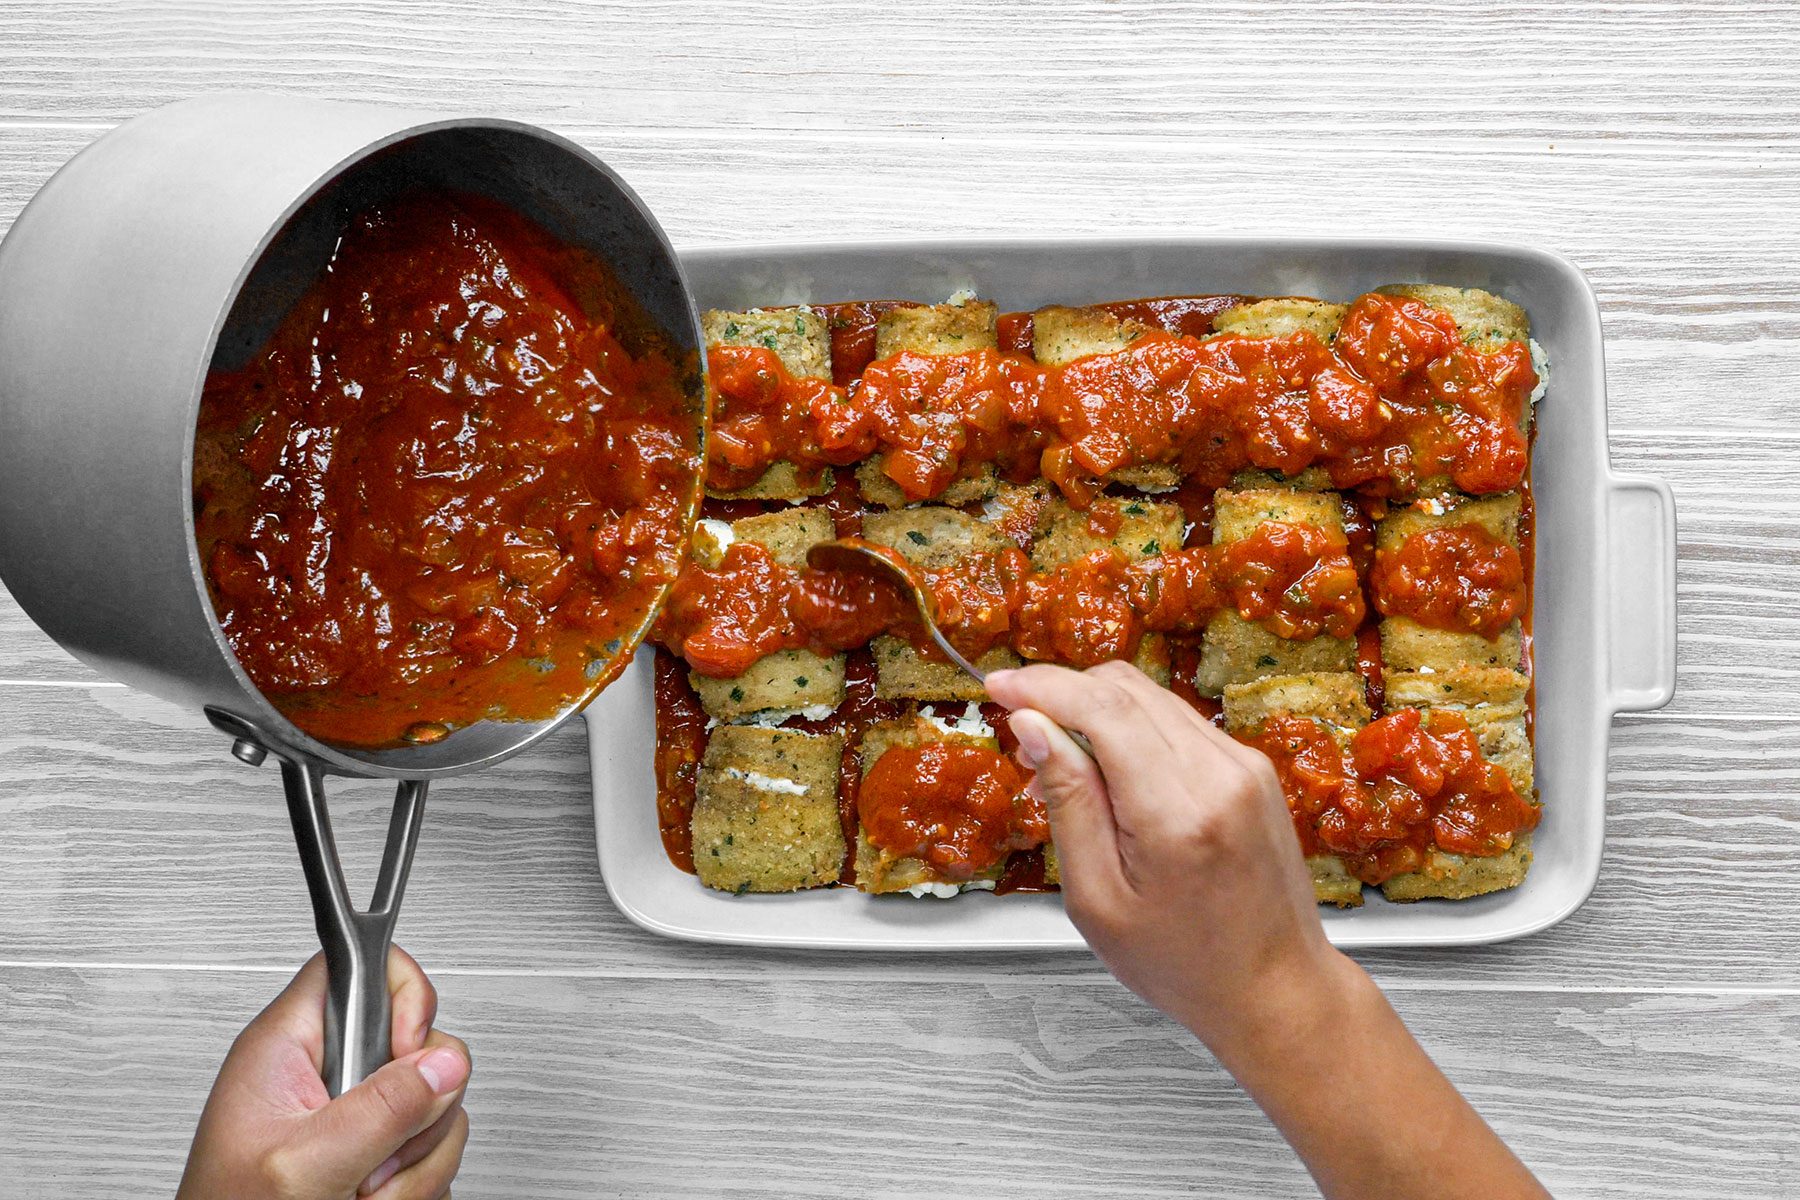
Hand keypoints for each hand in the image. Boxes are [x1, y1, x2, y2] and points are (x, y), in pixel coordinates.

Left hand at [177, 946, 471, 1199]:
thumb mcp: (305, 1164)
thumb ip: (379, 1109)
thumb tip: (445, 1061)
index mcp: (286, 1048)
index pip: (359, 966)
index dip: (402, 994)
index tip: (408, 1050)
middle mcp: (320, 1073)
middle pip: (416, 1044)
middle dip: (417, 1110)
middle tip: (375, 1156)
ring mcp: (349, 1113)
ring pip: (432, 1102)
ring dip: (416, 1160)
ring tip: (365, 1191)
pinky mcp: (371, 1149)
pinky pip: (430, 1146)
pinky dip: (418, 1183)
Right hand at [987, 661, 1548, 1199]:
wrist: (1276, 988)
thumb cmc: (1185, 964)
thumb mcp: (1098, 899)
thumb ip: (1067, 801)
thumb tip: (1033, 727)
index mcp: (1177, 813)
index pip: (1101, 707)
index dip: (1040, 685)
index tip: (998, 686)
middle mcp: (1220, 775)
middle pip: (1125, 688)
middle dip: (1062, 692)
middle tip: (1021, 728)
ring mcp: (1244, 766)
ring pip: (1151, 696)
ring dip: (1096, 708)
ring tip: (1062, 761)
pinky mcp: (1252, 768)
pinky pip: (1178, 720)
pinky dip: (1132, 728)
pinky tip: (1110, 771)